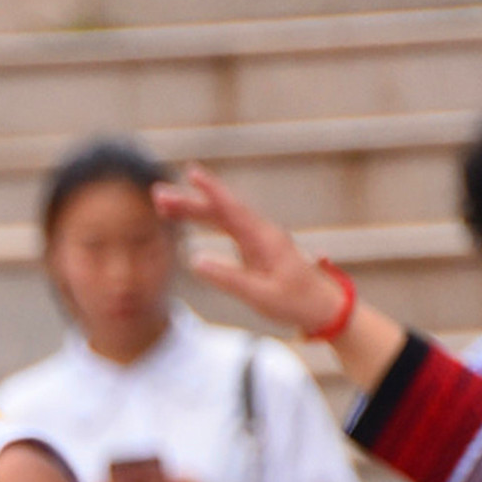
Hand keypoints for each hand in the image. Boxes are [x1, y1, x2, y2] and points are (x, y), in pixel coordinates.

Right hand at [155, 162, 352, 343]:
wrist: (323, 308)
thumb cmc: (296, 302)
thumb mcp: (260, 295)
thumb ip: (228, 278)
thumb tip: (194, 260)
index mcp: (264, 240)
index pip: (232, 210)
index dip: (211, 191)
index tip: (192, 173)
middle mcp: (261, 233)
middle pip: (220, 210)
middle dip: (189, 201)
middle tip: (158, 196)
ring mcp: (258, 238)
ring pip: (222, 217)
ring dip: (194, 209)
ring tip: (165, 206)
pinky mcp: (255, 247)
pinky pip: (227, 226)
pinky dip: (206, 219)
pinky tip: (190, 216)